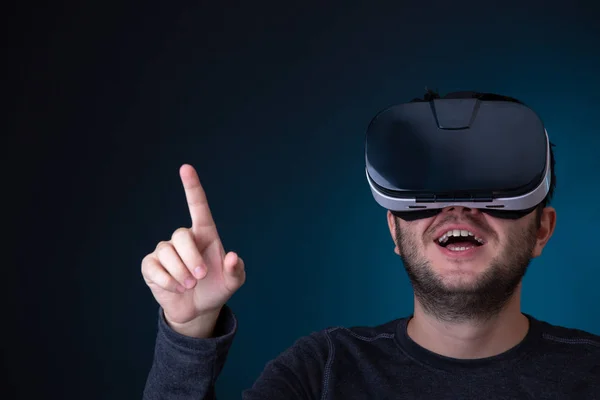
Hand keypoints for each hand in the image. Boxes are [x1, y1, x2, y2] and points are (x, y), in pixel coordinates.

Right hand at [141, 164, 245, 337]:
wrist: (198, 310)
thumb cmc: (217, 288)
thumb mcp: (233, 282)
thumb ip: (236, 270)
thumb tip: (233, 256)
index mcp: (205, 234)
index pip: (198, 206)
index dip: (192, 187)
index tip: (186, 168)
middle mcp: (184, 239)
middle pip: (181, 235)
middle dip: (191, 258)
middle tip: (200, 277)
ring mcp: (166, 251)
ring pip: (167, 252)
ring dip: (181, 272)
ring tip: (190, 285)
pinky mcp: (151, 266)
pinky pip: (154, 267)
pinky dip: (168, 281)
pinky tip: (177, 289)